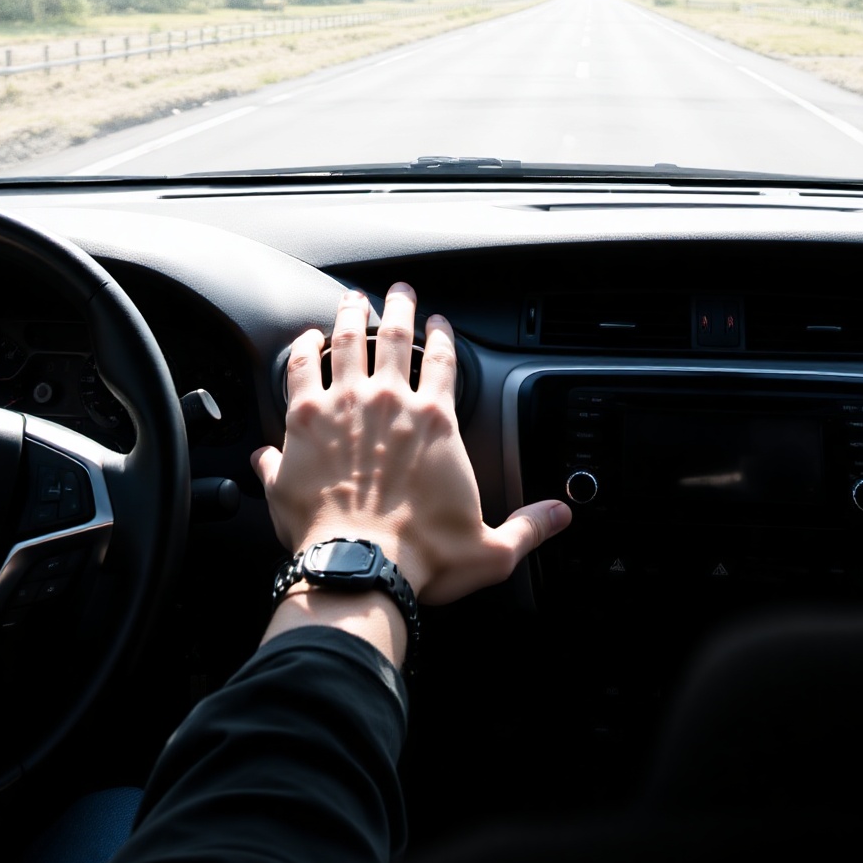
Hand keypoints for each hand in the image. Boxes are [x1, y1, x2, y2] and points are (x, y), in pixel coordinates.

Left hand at [252, 285, 569, 662]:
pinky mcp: (303, 421)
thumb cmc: (421, 559)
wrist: (359, 570)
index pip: (443, 360)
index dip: (442, 335)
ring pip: (346, 341)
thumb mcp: (489, 549)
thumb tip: (560, 516)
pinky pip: (301, 369)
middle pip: (393, 335)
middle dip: (397, 308)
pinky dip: (302, 349)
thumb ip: (527, 527)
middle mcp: (388, 401)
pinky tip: (303, 339)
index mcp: (434, 421)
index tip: (438, 321)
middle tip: (397, 291)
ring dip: (349, 316)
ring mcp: (343, 405)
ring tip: (351, 300)